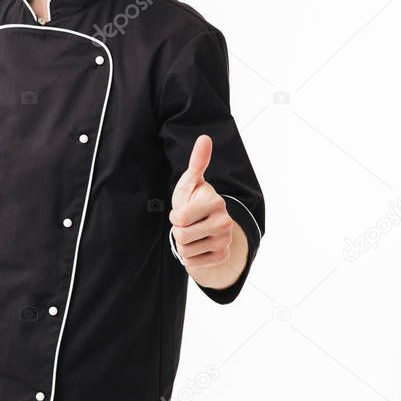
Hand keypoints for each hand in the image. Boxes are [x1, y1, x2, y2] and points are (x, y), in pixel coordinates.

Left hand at [169, 134, 233, 270]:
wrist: (207, 224)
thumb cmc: (194, 199)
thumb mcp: (191, 182)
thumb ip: (197, 161)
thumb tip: (204, 137)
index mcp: (215, 202)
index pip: (179, 219)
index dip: (175, 216)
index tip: (184, 209)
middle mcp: (224, 222)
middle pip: (181, 236)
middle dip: (178, 230)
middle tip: (188, 223)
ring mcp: (225, 240)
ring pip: (185, 252)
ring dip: (183, 244)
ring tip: (193, 233)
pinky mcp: (222, 256)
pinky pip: (193, 263)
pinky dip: (191, 256)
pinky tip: (198, 245)